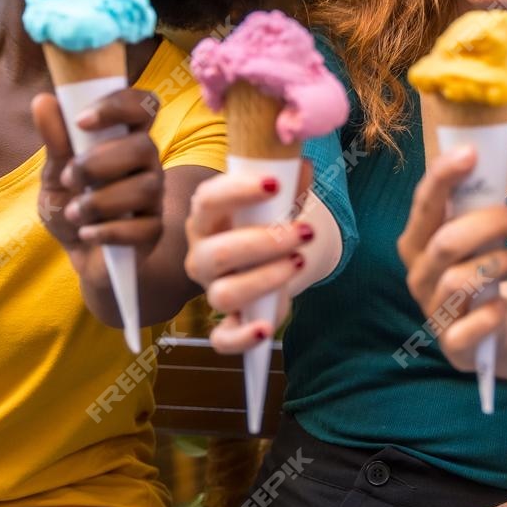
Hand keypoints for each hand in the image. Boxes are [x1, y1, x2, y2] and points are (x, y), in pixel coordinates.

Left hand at [31, 88, 163, 257]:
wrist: (77, 252)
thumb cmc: (70, 203)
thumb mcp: (53, 172)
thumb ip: (54, 140)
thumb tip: (43, 101)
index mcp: (124, 138)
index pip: (143, 106)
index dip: (119, 105)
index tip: (81, 121)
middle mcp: (145, 163)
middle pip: (144, 146)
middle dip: (99, 163)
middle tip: (69, 179)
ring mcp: (153, 197)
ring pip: (145, 188)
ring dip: (100, 202)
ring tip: (74, 213)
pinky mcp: (153, 231)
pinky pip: (143, 228)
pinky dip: (108, 231)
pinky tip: (87, 234)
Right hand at [183, 164, 315, 353]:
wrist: (272, 258)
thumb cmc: (267, 221)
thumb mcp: (279, 200)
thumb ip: (292, 183)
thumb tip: (304, 167)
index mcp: (207, 218)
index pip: (207, 200)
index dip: (237, 191)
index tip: (275, 184)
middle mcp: (201, 254)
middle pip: (216, 253)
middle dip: (264, 242)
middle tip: (303, 232)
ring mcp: (212, 290)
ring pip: (223, 294)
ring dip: (265, 279)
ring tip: (298, 262)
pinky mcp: (227, 323)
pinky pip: (221, 340)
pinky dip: (242, 338)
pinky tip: (266, 328)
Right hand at [397, 144, 506, 371]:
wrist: (485, 327)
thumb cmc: (479, 265)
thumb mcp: (475, 233)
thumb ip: (475, 202)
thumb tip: (488, 152)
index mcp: (418, 240)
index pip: (424, 203)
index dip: (443, 177)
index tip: (472, 153)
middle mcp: (418, 274)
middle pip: (446, 242)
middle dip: (489, 224)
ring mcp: (432, 310)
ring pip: (457, 281)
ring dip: (497, 263)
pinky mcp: (451, 343)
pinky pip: (466, 330)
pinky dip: (488, 315)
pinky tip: (502, 305)